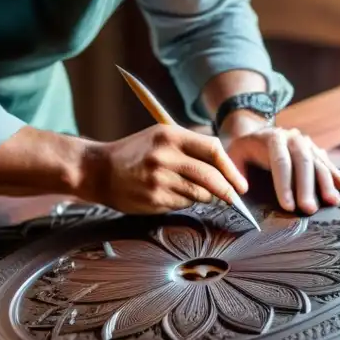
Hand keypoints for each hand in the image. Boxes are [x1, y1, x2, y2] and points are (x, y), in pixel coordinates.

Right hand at [84, 124, 248, 213]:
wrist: (99, 170)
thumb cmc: (136, 153)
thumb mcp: (161, 137)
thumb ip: (191, 146)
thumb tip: (227, 167)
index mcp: (170, 135)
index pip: (213, 150)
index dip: (231, 169)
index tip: (240, 182)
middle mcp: (164, 156)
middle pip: (211, 176)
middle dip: (228, 190)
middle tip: (235, 197)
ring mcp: (158, 179)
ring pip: (199, 194)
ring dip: (204, 196)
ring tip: (192, 190)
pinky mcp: (153, 199)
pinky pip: (183, 204)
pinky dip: (185, 202)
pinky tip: (171, 194)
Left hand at [220, 114, 339, 213]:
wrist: (254, 134)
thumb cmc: (241, 152)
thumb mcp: (231, 157)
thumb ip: (234, 173)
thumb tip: (241, 192)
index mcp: (272, 138)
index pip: (280, 162)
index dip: (284, 185)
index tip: (287, 206)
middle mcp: (293, 138)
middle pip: (304, 162)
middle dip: (307, 188)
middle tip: (309, 210)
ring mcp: (307, 143)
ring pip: (319, 162)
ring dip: (327, 184)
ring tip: (332, 202)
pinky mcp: (316, 151)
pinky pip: (328, 164)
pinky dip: (338, 177)